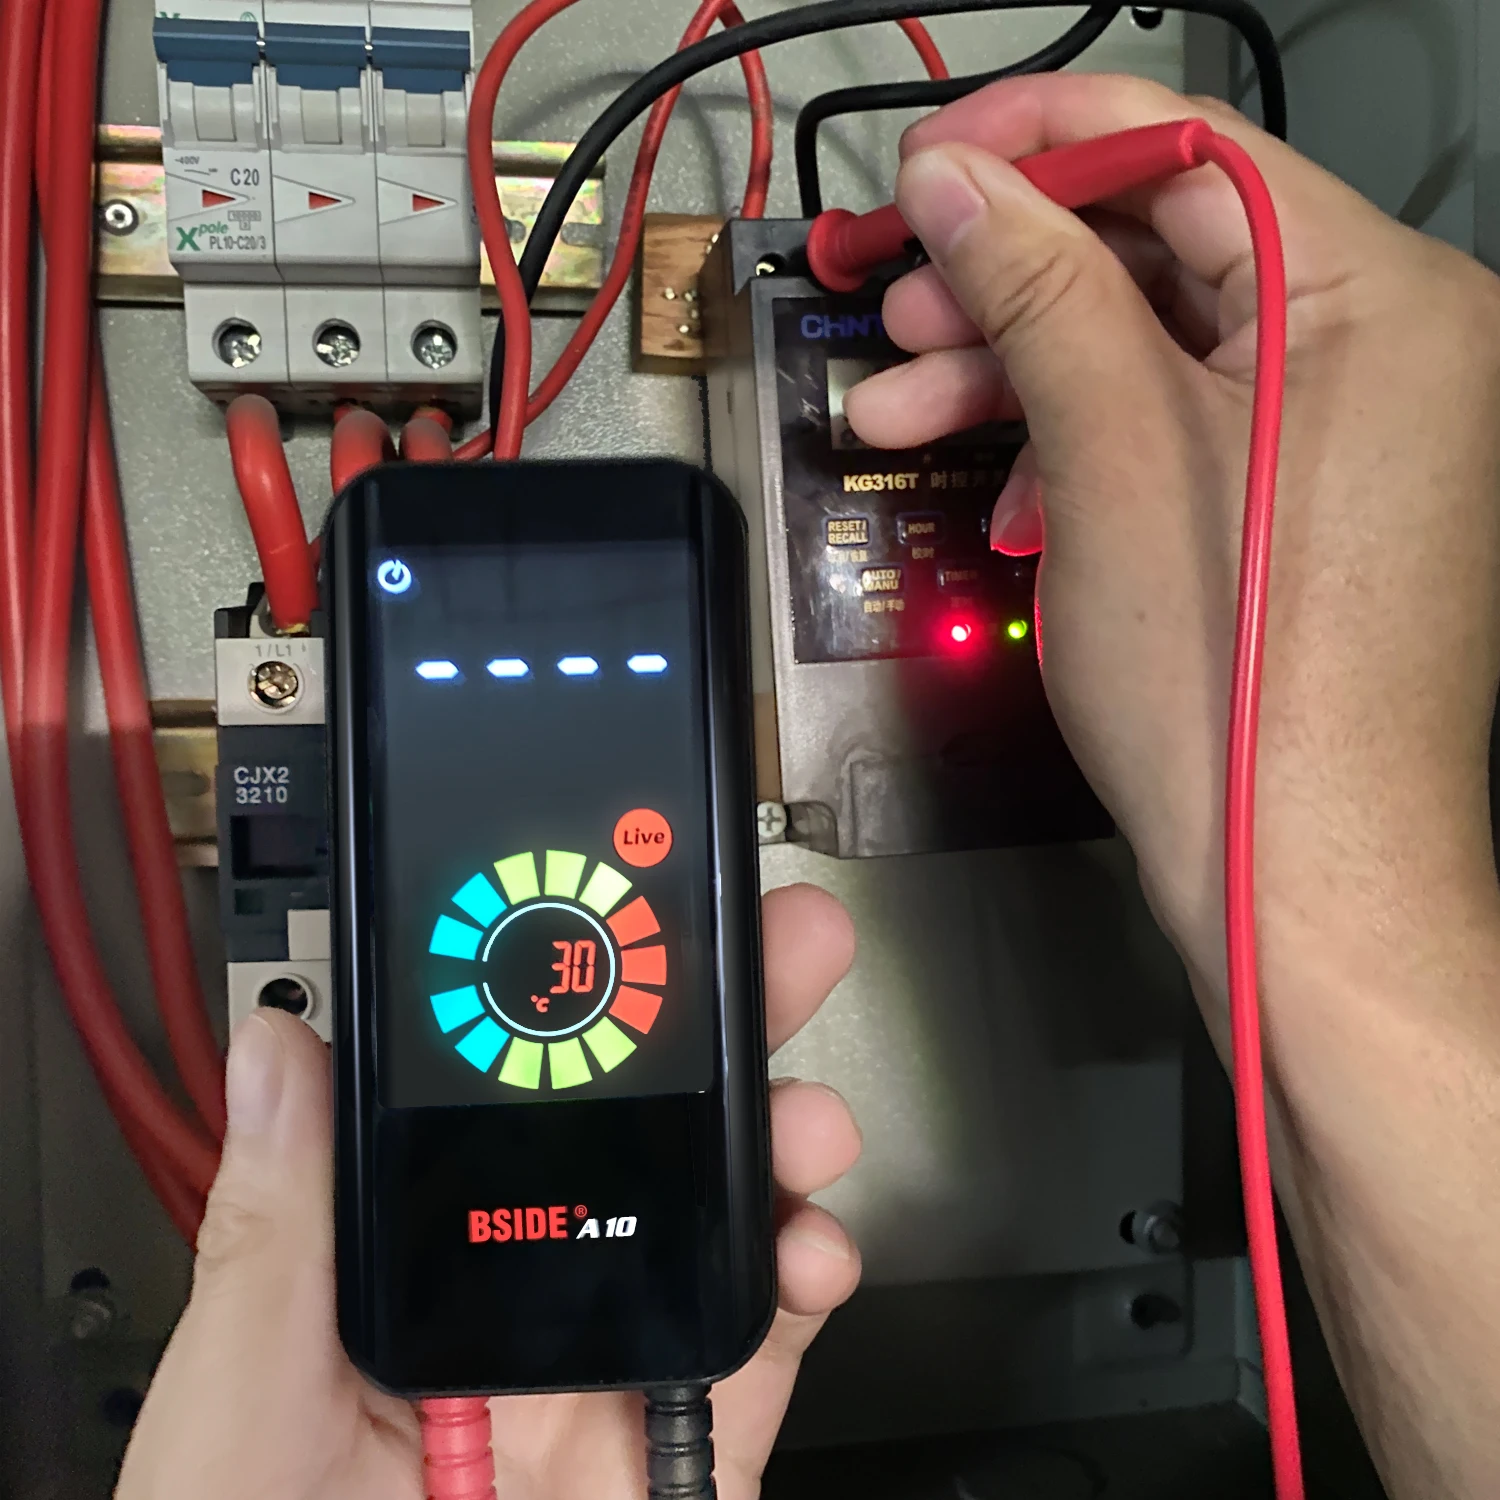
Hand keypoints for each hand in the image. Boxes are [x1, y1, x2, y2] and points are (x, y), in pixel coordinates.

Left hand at [116, 884, 859, 1499]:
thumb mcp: (239, 1394)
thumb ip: (275, 1228)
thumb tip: (276, 1052)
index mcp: (419, 1270)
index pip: (513, 1110)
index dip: (573, 1012)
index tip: (613, 925)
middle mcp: (527, 1304)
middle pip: (640, 1146)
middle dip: (718, 1038)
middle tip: (767, 953)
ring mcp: (609, 1377)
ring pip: (718, 1228)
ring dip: (777, 1146)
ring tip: (800, 1110)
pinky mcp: (682, 1458)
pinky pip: (758, 1360)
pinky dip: (804, 1286)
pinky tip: (810, 1243)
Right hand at [845, 75, 1499, 1494]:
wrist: (1289, 885)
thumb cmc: (1237, 699)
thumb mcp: (1109, 458)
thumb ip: (1037, 288)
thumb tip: (958, 183)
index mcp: (1380, 302)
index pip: (1189, 148)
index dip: (1038, 142)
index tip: (928, 168)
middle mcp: (1388, 353)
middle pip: (1164, 250)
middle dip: (1006, 277)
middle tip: (896, 302)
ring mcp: (1346, 438)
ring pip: (1153, 348)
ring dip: (1018, 370)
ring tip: (905, 413)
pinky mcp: (1297, 509)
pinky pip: (1174, 431)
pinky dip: (1076, 447)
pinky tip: (1003, 493)